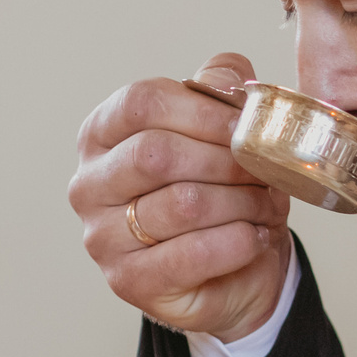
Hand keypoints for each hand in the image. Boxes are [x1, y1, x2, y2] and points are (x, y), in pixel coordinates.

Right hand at [71, 52, 293, 342]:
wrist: (228, 274)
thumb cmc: (217, 192)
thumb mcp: (220, 131)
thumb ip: (219, 91)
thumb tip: (228, 76)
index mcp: (102, 134)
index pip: (141, 102)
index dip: (203, 109)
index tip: (246, 124)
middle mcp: (89, 184)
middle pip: (156, 152)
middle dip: (225, 159)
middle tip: (265, 169)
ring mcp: (102, 236)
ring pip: (182, 204)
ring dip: (241, 202)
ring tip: (267, 204)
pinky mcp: (128, 280)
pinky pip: (192, 254)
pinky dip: (238, 241)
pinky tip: (256, 237)